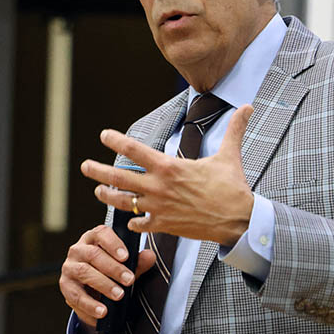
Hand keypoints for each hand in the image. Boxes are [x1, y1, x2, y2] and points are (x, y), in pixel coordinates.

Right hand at [59, 224, 157, 327]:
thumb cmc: (110, 271)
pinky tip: (103, 311)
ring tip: (119, 295)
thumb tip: (149, 256)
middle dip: (114, 268)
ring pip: (84, 272)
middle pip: (94, 255)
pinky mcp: (65, 286)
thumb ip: (138, 262)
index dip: (113, 244)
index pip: (101, 234)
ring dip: (104, 285)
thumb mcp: (126, 266)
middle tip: (129, 280)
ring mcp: (69, 267)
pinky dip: (91, 305)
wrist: (93, 291)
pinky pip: (76, 295)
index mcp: (93, 238)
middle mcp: (78, 250)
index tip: (126, 256)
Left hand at [83, 105, 254, 246]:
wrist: (237, 220)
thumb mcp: (229, 155)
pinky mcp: (163, 226)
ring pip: (122, 202)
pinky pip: (139, 224)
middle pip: (118, 177)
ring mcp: (158, 208)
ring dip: (107, 195)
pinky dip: (132, 221)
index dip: (115, 140)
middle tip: (85, 165)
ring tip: (98, 190)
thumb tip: (248, 107)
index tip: (104, 135)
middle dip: (97, 170)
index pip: (134, 150)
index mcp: (169, 167)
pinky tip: (129, 218)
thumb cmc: (232, 187)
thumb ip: (234, 129)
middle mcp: (158, 187)